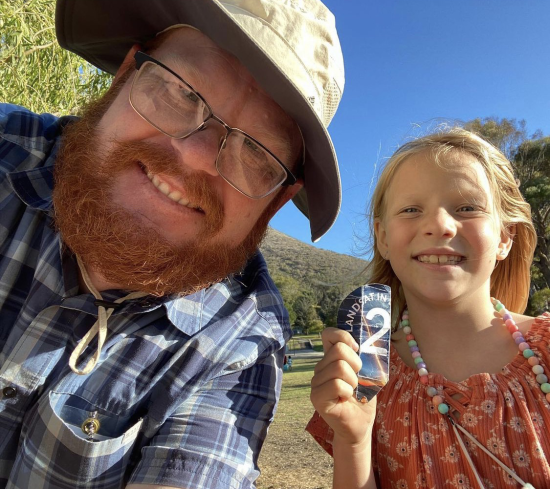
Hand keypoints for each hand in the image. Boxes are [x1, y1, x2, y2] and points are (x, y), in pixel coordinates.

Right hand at [310, 328, 376, 446]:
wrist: (361, 425)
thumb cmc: (363, 398)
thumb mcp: (366, 373)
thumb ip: (362, 357)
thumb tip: (366, 344)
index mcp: (330, 358)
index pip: (328, 334)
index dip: (343, 336)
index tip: (356, 349)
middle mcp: (320, 368)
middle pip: (339, 350)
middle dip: (356, 364)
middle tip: (357, 380)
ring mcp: (316, 382)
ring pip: (339, 367)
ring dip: (353, 381)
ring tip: (352, 391)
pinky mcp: (316, 398)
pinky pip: (336, 384)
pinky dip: (348, 392)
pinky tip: (346, 399)